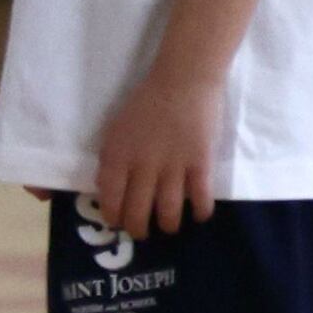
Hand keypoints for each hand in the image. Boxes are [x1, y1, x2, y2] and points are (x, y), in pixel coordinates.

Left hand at [91, 69, 225, 239]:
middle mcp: (143, 167)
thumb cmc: (146, 102)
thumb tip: (111, 188)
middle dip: (139, 229)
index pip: (111, 200)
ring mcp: (173, 167)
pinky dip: (201, 211)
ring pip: (168, 210)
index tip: (119, 223)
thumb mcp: (116, 130)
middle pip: (138, 212)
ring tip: (170, 227)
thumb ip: (113, 160)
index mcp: (118, 157)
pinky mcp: (200, 162)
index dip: (115, 218)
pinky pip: (201, 196)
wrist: (183, 80)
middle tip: (143, 232)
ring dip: (169, 224)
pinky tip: (200, 215)